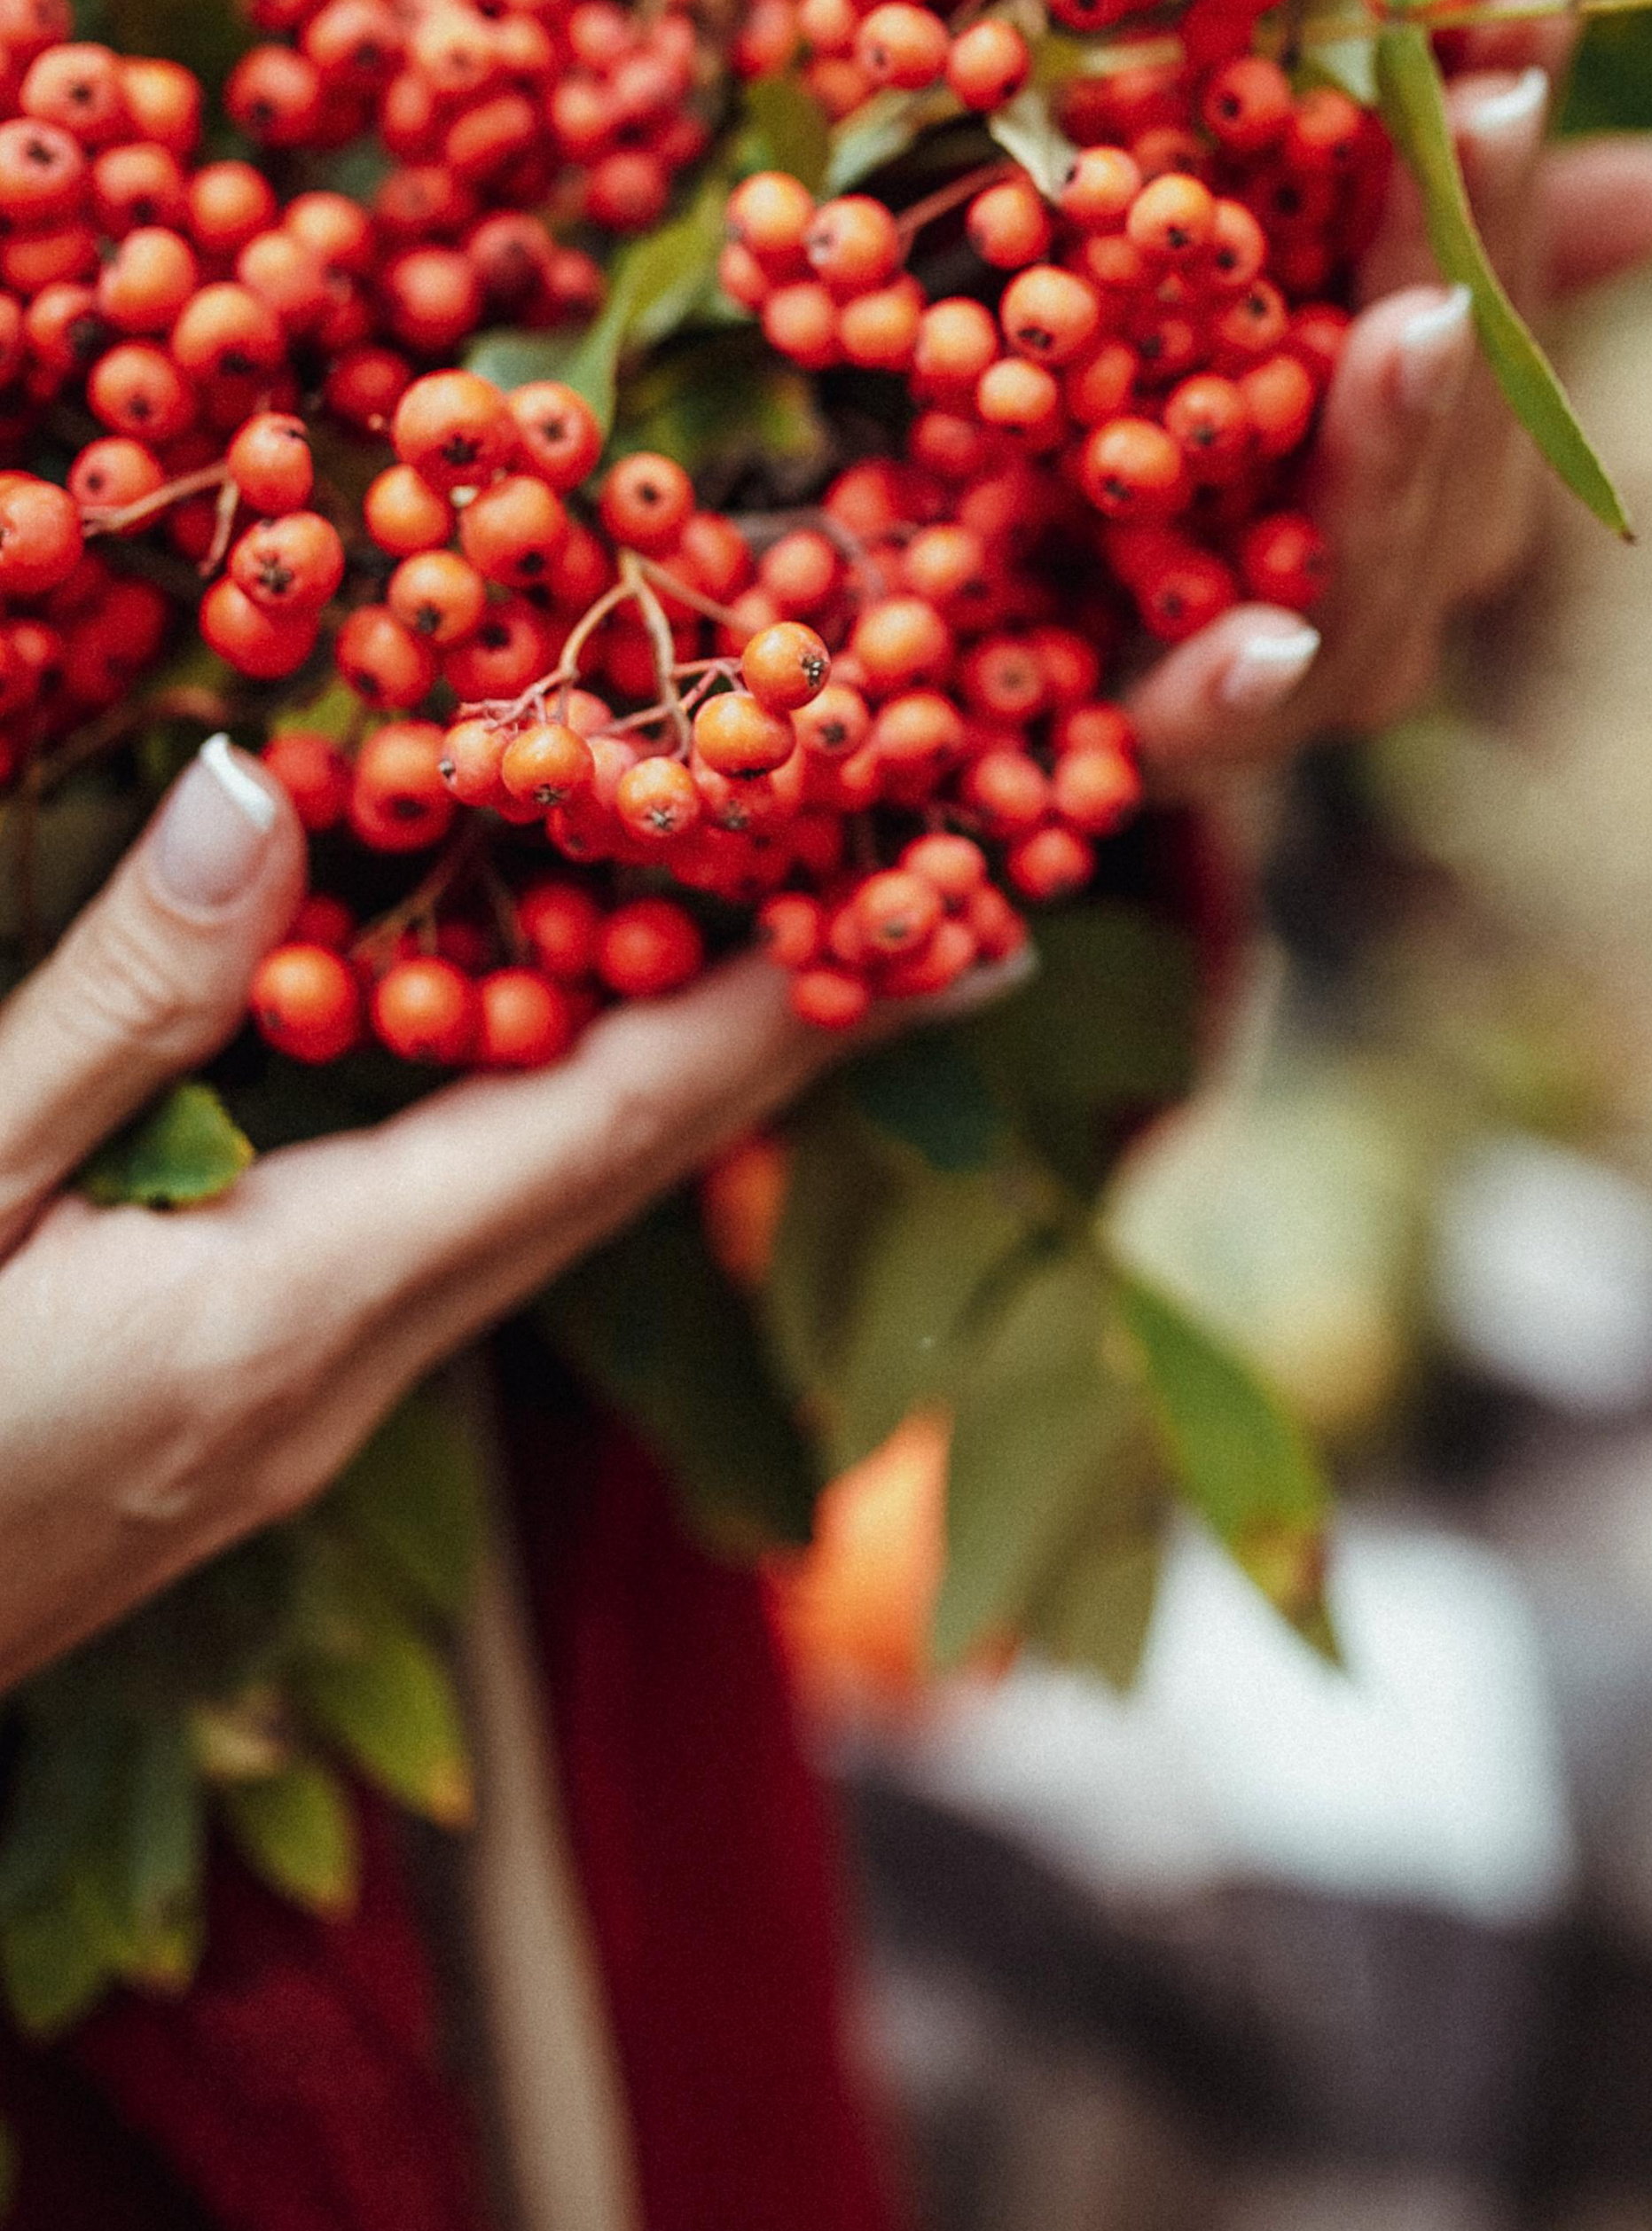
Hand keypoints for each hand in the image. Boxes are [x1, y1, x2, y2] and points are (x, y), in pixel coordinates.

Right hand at [0, 737, 1019, 1695]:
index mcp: (294, 1317)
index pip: (611, 1128)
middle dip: (789, 1031)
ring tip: (775, 947)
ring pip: (539, 1218)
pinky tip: (526, 1065)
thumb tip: (266, 787)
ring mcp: (292, 1433)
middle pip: (621, 1175)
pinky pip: (440, 1254)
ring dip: (666, 1082)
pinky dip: (529, 1136)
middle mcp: (342, 1386)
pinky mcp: (231, 1443)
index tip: (958, 911)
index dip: (793, 1008)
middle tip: (936, 900)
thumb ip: (114, 1005)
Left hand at [1129, 60, 1651, 779]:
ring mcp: (1315, 661)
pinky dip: (1240, 688)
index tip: (1522, 20)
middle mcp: (1415, 554)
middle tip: (1485, 120)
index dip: (1519, 160)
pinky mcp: (1177, 747)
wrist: (1004, 629)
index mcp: (1453, 435)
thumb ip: (1431, 216)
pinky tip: (1268, 640)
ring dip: (1395, 441)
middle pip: (1462, 421)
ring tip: (1414, 327)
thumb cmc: (1176, 419)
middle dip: (1481, 250)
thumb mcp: (1279, 282)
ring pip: (1380, 560)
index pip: (1502, 291)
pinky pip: (1216, 725)